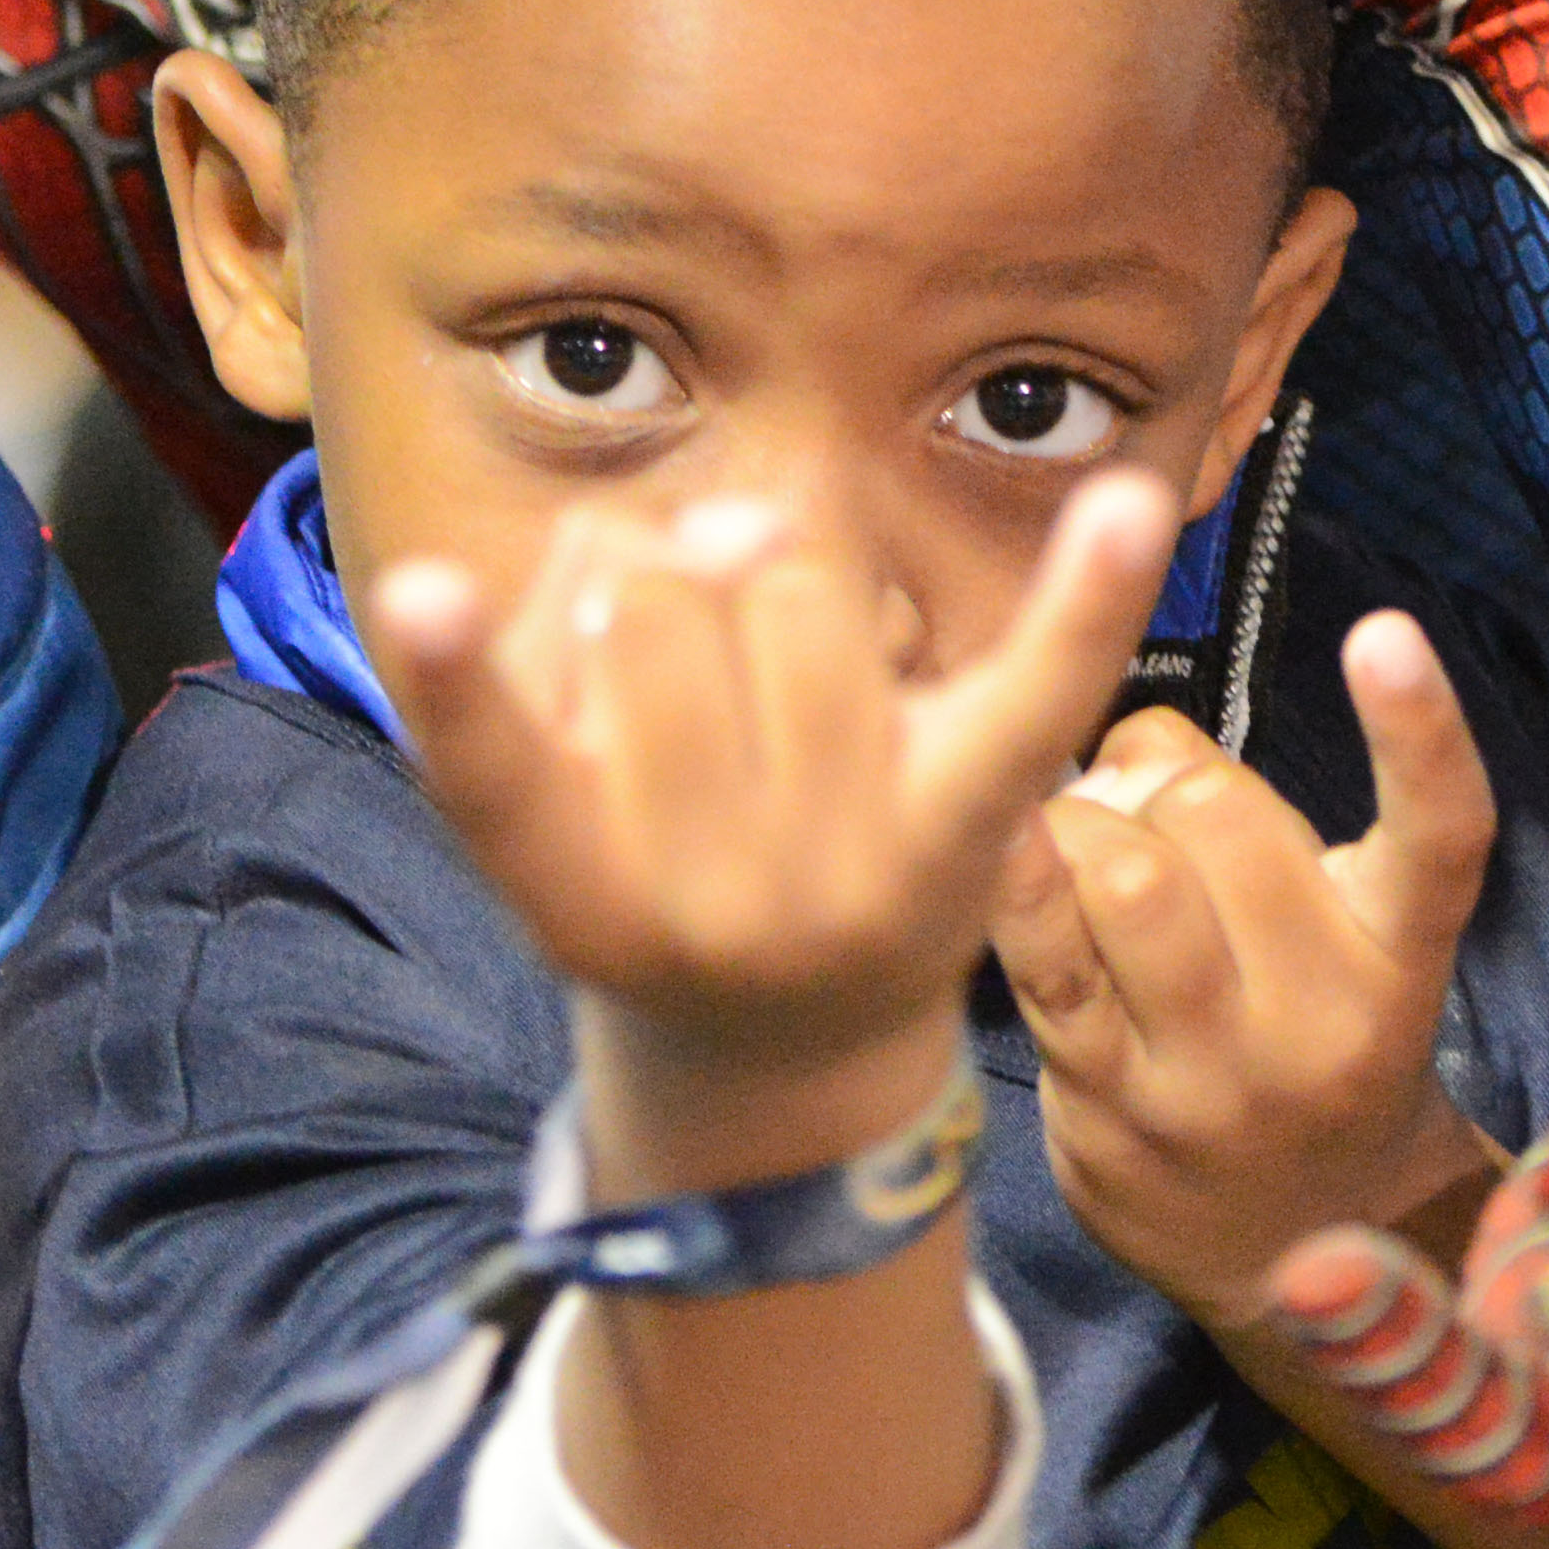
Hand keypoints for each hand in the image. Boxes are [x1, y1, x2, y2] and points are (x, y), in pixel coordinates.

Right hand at [368, 476, 1171, 1174]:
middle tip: (681, 636)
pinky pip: (1034, 686)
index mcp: (571, 897)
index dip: (454, 678)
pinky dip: (1083, 592)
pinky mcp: (974, 820)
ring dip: (768, 560)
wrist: (793, 1042)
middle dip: (658, 568)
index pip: (489, 771)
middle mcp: (710, 901)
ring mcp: (854, 868)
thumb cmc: (646, 867)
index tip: (418, 589)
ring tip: (766, 640)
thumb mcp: (547, 805)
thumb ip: (546, 656)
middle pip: (658, 599)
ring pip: (792, 577)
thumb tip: (671, 542)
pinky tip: (1130, 506)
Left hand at [993, 607, 1502, 1325]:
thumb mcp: (1338, 943)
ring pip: (1124, 875)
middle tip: (1149, 797)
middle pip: (1221, 813)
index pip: (1440, 837)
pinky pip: (1042, 956)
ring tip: (1088, 846)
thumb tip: (1129, 737)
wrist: (1282, 1253)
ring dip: (1084, 826)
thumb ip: (1262, 831)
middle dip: (1164, 773)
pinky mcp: (1107, 1105)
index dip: (1420, 733)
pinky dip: (1018, 877)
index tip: (1386, 632)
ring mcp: (1210, 1078)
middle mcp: (1323, 1024)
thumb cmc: (1301, 1039)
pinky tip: (1006, 840)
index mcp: (1401, 961)